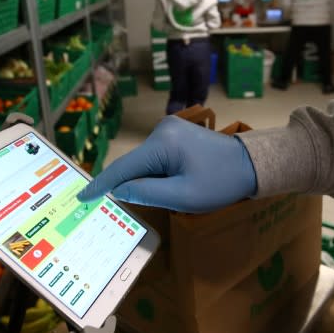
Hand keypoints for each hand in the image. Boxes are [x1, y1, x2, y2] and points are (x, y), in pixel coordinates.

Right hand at [77, 116, 256, 212]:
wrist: (251, 164)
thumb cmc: (221, 183)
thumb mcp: (183, 196)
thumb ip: (146, 193)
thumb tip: (118, 191)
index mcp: (163, 142)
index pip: (123, 168)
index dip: (102, 185)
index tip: (81, 197)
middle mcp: (162, 130)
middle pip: (134, 165)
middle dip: (133, 186)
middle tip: (146, 203)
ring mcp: (169, 129)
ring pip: (145, 163)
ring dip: (149, 181)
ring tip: (176, 192)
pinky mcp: (176, 134)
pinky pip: (156, 158)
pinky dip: (157, 173)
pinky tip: (174, 184)